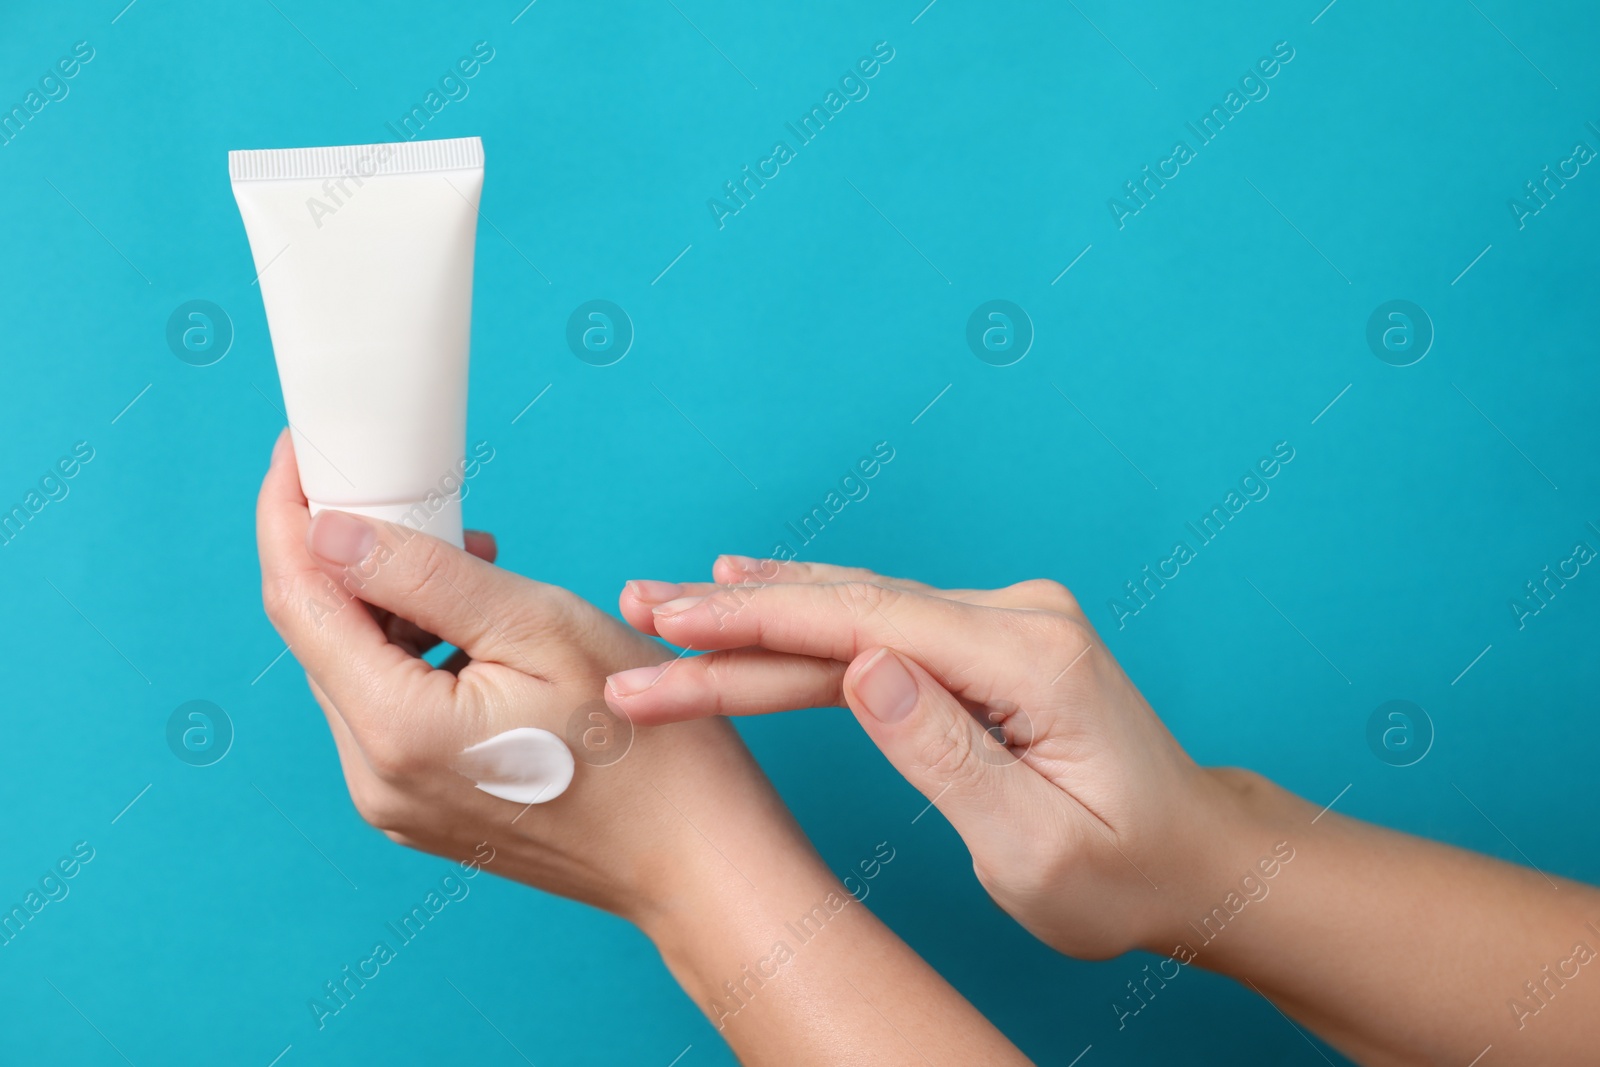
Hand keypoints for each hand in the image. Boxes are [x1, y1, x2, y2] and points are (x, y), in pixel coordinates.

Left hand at [255, 431, 804, 924]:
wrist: (698, 857)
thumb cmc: (646, 746)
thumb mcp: (543, 628)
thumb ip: (426, 577)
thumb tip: (329, 531)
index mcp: (396, 730)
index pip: (299, 599)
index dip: (287, 514)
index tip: (299, 450)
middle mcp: (375, 778)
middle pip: (322, 636)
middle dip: (348, 552)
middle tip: (413, 493)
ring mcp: (396, 802)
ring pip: (355, 672)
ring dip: (389, 601)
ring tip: (471, 558)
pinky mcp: (423, 808)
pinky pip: (390, 711)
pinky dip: (414, 652)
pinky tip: (476, 628)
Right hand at [607, 558, 1254, 958]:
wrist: (1193, 854)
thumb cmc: (1124, 871)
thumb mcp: (1038, 846)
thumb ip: (947, 754)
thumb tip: (863, 669)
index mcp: (1031, 658)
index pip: (864, 628)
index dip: (754, 630)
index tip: (666, 639)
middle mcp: (1018, 617)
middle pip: (848, 609)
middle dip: (734, 618)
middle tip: (635, 613)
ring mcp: (1004, 619)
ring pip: (856, 607)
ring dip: (759, 608)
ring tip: (667, 603)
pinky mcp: (989, 637)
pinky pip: (881, 621)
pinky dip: (807, 618)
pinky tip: (754, 593)